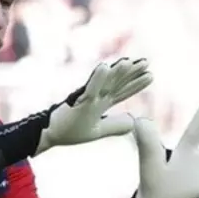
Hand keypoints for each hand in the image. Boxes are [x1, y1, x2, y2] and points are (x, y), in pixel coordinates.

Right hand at [36, 58, 153, 153]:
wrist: (48, 135)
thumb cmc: (69, 131)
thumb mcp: (97, 131)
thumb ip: (114, 126)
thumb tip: (133, 120)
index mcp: (100, 103)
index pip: (122, 91)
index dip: (136, 84)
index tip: (150, 75)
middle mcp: (95, 97)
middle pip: (117, 83)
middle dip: (132, 73)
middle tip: (146, 62)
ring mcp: (86, 98)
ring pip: (105, 82)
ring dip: (118, 72)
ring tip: (130, 62)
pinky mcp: (78, 101)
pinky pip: (89, 88)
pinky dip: (98, 78)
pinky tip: (105, 67)